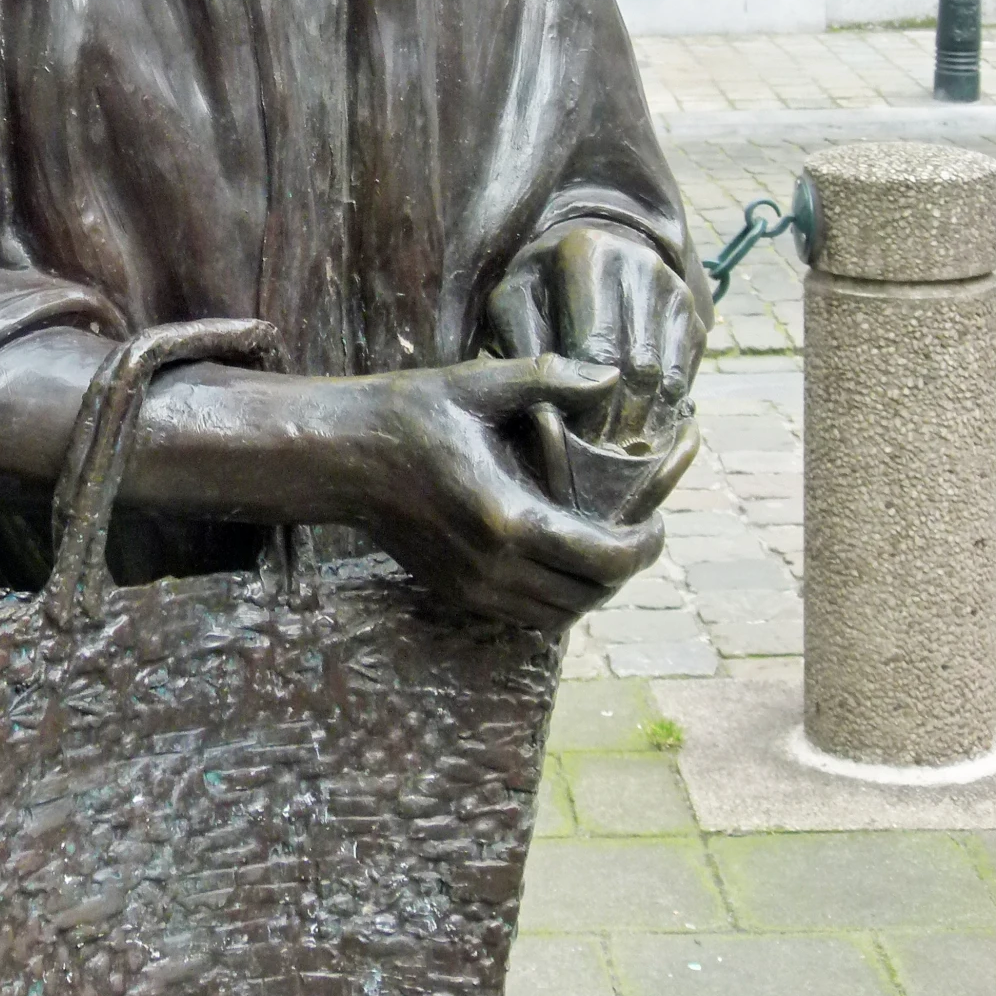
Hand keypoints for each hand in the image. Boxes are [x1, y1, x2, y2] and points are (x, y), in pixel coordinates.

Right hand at [362, 354, 664, 628]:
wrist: (339, 456)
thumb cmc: (406, 414)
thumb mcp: (478, 385)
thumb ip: (548, 380)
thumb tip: (610, 379)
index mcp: (508, 519)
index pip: (603, 560)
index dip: (643, 547)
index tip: (656, 523)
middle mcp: (493, 569)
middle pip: (588, 597)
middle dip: (623, 571)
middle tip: (635, 533)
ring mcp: (471, 589)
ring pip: (558, 616)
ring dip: (590, 589)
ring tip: (602, 548)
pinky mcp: (455, 594)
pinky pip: (524, 616)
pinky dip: (554, 598)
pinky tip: (557, 559)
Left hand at [486, 223, 706, 446]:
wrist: (586, 261)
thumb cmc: (538, 291)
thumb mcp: (513, 309)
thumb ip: (526, 355)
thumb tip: (557, 414)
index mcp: (587, 253)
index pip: (595, 346)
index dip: (585, 401)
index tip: (573, 442)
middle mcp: (640, 263)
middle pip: (637, 364)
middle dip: (617, 420)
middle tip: (598, 461)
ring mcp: (674, 289)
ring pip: (666, 376)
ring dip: (644, 424)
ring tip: (616, 456)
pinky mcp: (695, 316)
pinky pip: (684, 377)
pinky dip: (664, 412)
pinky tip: (638, 435)